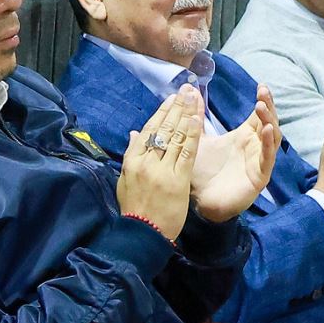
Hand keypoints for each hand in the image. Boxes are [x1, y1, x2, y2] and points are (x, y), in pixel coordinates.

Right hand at [116, 86, 201, 239]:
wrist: (142, 233)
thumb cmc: (134, 209)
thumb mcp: (125, 180)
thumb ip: (131, 155)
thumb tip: (134, 133)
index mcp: (132, 160)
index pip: (148, 130)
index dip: (162, 112)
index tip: (171, 98)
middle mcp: (146, 161)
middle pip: (163, 128)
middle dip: (176, 107)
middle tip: (186, 89)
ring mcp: (161, 170)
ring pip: (175, 137)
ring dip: (186, 115)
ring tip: (194, 98)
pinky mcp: (177, 180)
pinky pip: (186, 153)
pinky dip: (192, 135)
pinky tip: (198, 120)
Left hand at [190, 85, 279, 221]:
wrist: (199, 202)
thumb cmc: (202, 173)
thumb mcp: (198, 141)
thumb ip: (196, 119)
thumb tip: (190, 92)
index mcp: (244, 137)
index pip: (259, 115)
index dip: (263, 100)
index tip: (261, 85)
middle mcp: (255, 147)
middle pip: (269, 122)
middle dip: (268, 106)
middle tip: (263, 91)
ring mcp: (259, 161)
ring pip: (272, 138)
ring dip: (269, 121)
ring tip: (262, 106)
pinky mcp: (259, 177)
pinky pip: (267, 158)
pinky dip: (267, 144)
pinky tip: (266, 130)